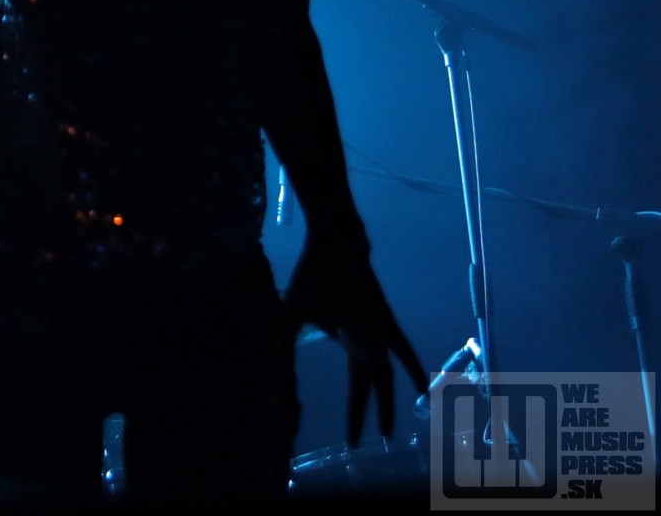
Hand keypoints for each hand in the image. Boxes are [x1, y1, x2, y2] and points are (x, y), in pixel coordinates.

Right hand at [284, 229, 425, 444]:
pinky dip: (409, 365)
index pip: (357, 387)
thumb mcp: (291, 316)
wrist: (330, 244)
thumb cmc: (314, 277)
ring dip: (385, 401)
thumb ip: (282, 343)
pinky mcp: (381, 316)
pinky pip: (399, 346)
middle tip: (368, 442)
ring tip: (388, 431)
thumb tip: (265, 371)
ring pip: (384, 372)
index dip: (355, 413)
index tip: (351, 439)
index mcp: (353, 344)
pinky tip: (421, 385)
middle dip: (372, 414)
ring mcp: (379, 330)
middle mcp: (372, 342)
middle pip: (375, 386)